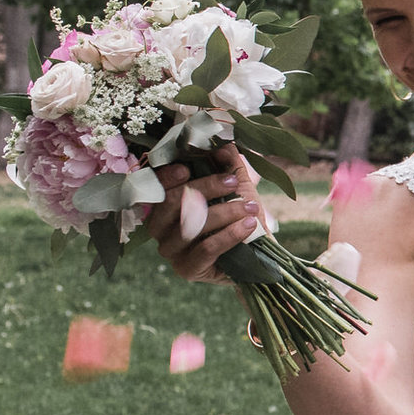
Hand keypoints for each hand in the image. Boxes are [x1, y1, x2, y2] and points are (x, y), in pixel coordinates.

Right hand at [143, 152, 261, 284]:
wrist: (258, 256)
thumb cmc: (240, 217)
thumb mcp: (237, 188)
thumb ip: (229, 166)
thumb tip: (226, 145)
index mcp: (163, 204)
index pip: (155, 187)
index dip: (166, 177)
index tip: (187, 168)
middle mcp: (159, 228)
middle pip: (173, 203)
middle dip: (205, 188)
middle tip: (232, 182)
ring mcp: (171, 251)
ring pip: (190, 226)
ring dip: (224, 212)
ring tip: (249, 207)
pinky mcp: (187, 269)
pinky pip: (206, 249)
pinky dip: (229, 234)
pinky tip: (248, 225)